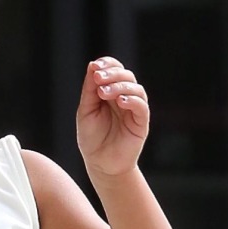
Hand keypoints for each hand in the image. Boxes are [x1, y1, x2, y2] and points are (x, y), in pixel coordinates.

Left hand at [77, 57, 149, 179]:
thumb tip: (93, 65)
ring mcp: (134, 109)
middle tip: (98, 78)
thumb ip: (89, 90)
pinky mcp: (141, 122)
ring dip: (119, 86)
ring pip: (135, 88)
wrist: (100, 164)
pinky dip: (132, 100)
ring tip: (103, 93)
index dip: (108, 64)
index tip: (95, 66)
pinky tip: (120, 101)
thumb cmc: (92, 138)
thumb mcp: (86, 111)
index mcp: (111, 92)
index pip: (114, 70)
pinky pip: (141, 106)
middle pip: (126, 75)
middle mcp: (125, 97)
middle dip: (112, 74)